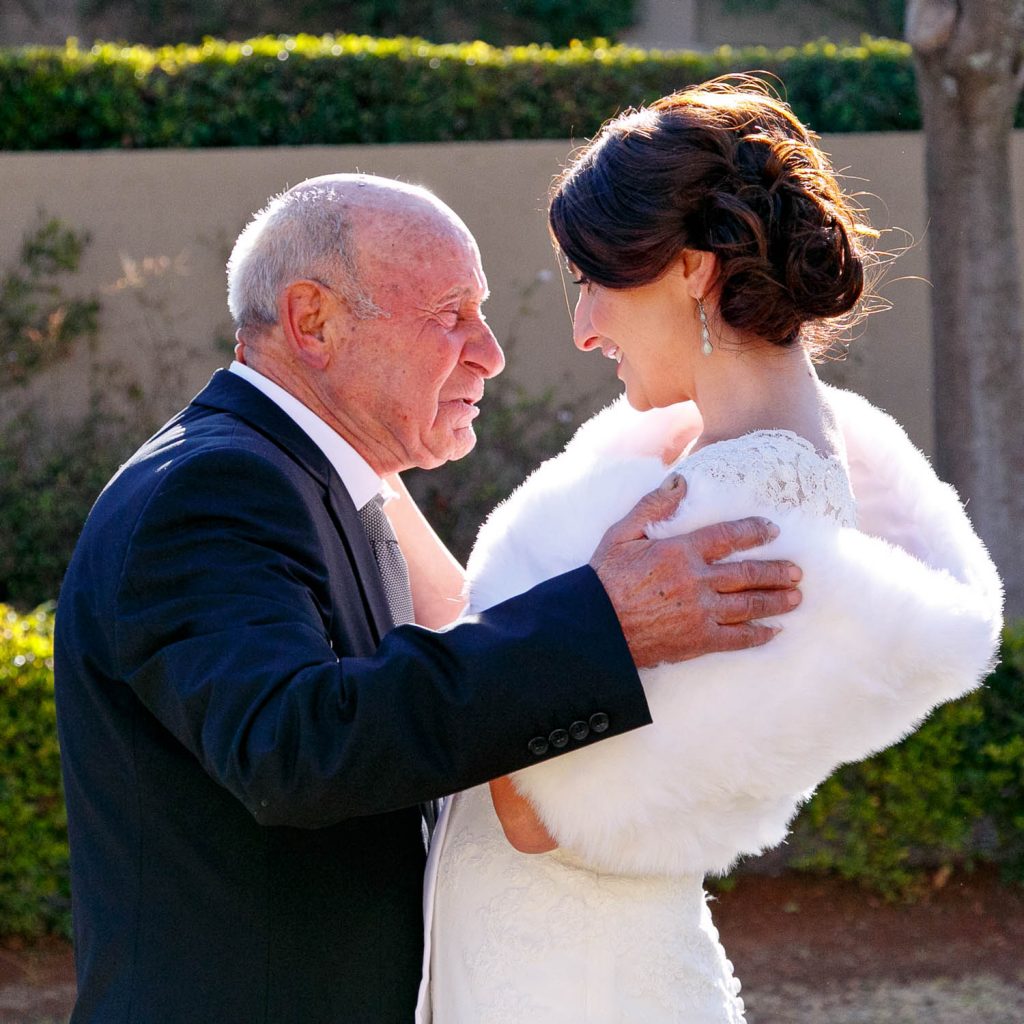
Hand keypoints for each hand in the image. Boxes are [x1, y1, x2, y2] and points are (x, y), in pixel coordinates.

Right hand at [590, 473, 801, 668]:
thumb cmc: (604, 579)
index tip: (772, 530)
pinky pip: (736, 638)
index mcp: (681, 552)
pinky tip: (773, 631)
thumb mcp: (621, 534)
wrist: (595, 627)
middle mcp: (697, 581)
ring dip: (775, 600)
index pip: (728, 537)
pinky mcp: (697, 640)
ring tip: (795, 597)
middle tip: (797, 571)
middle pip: (747, 574)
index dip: (754, 532)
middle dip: (776, 572)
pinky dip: (758, 635)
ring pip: (749, 605)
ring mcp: (701, 613)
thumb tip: (680, 483)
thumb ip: (652, 507)